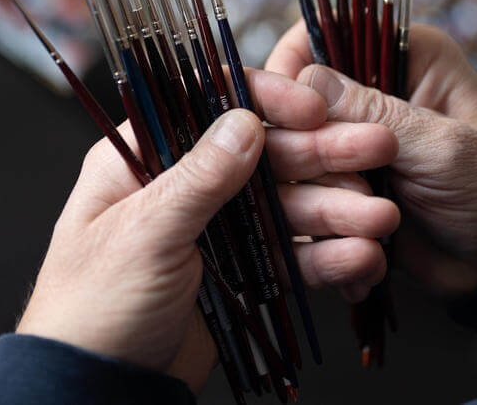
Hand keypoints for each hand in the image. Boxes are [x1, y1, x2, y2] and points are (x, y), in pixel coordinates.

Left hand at [16, 70, 398, 393]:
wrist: (100, 390)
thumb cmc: (94, 307)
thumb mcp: (144, 234)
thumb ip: (199, 177)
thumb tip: (243, 119)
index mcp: (144, 159)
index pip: (209, 106)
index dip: (266, 100)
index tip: (313, 108)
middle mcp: (185, 187)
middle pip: (263, 156)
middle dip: (322, 154)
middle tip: (376, 147)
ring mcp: (217, 230)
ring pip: (286, 207)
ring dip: (335, 209)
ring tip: (381, 217)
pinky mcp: (240, 274)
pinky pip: (290, 257)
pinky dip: (325, 258)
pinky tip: (361, 258)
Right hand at [266, 21, 476, 296]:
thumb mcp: (442, 147)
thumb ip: (376, 112)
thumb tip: (306, 78)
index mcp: (400, 55)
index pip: (320, 36)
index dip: (292, 70)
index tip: (294, 115)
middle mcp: (367, 90)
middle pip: (295, 101)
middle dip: (312, 149)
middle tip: (358, 186)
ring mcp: (345, 141)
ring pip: (291, 157)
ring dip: (323, 199)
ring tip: (380, 223)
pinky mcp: (335, 185)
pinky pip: (301, 200)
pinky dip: (323, 231)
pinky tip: (362, 252)